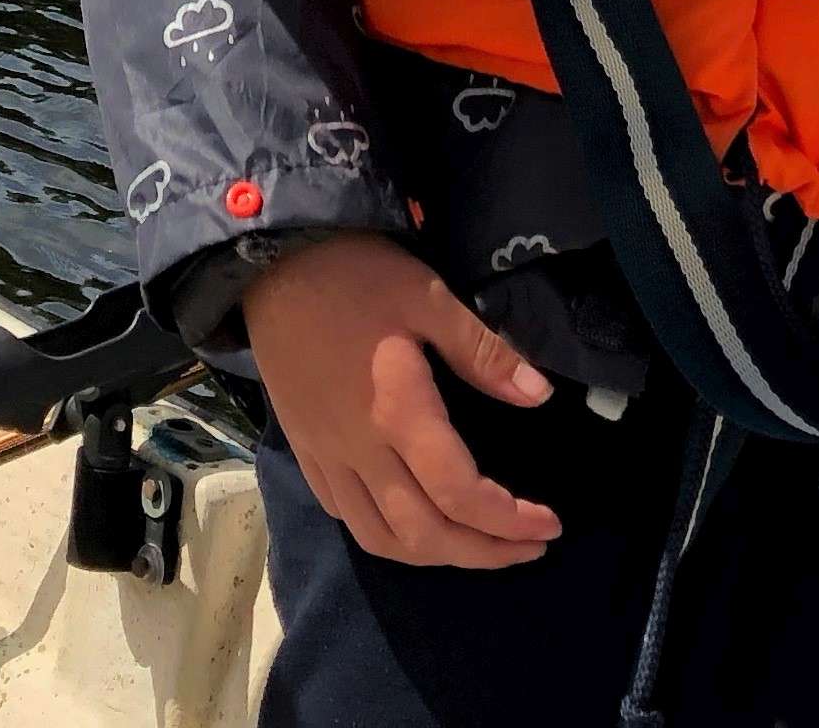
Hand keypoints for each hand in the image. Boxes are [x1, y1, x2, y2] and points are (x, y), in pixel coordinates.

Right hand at [243, 233, 563, 568]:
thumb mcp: (428, 297)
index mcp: (396, 412)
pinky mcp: (305, 450)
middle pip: (424, 534)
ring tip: (477, 545)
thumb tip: (539, 396)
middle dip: (484, 553)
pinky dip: (387, 535)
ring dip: (435, 556)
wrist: (270, 261)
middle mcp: (359, 449)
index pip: (459, 495)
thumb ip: (483, 352)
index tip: (549, 524)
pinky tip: (413, 518)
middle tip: (528, 547)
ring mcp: (326, 455)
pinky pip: (345, 515)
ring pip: (379, 538)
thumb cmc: (355, 274)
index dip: (510, 522)